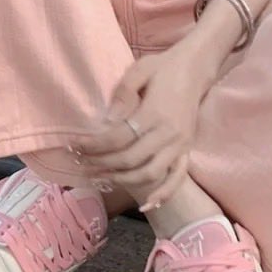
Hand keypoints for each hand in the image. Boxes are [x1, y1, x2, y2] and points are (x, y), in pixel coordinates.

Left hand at [69, 43, 209, 212]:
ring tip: (100, 178)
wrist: (196, 68)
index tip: (75, 144)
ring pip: (150, 173)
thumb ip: (123, 93)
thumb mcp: (140, 69)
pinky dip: (164, 194)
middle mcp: (169, 134)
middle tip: (80, 163)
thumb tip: (108, 120)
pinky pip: (177, 178)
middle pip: (130, 159)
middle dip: (102, 164)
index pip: (119, 137)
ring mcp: (180, 145)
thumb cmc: (164, 66)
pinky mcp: (187, 150)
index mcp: (155, 113)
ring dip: (123, 180)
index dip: (95, 144)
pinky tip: (147, 205)